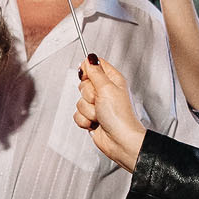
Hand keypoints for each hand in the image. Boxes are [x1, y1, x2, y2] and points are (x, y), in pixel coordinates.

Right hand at [74, 54, 146, 169]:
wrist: (120, 141)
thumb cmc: (120, 117)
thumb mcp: (107, 88)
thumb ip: (95, 72)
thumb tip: (89, 58)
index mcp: (112, 80)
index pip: (95, 65)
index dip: (88, 71)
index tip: (90, 79)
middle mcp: (105, 91)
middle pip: (83, 84)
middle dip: (88, 95)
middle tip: (99, 101)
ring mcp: (98, 105)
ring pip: (79, 101)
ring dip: (88, 110)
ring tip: (100, 115)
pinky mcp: (91, 117)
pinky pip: (77, 114)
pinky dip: (85, 120)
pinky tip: (95, 123)